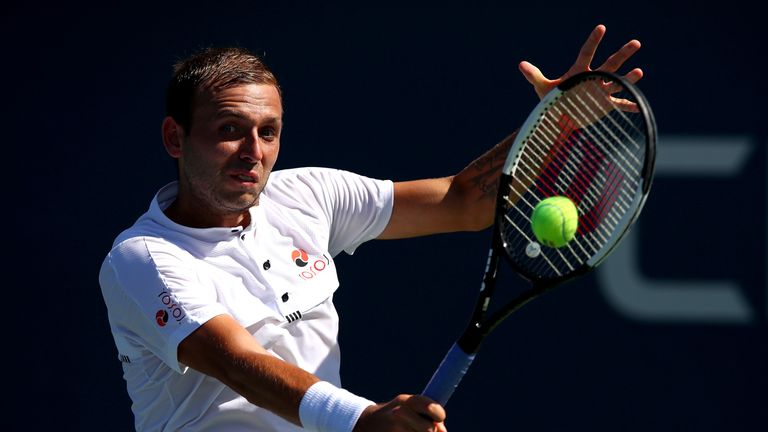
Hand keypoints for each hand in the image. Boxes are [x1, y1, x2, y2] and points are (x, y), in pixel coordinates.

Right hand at [354, 394, 446, 431]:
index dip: (439, 415)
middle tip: (419, 428)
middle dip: (428, 431)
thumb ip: (427, 416)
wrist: (366, 423)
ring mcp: (394, 429)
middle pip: (429, 430)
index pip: (432, 408)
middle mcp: (400, 413)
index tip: (437, 419)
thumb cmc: (395, 415)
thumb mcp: (408, 408)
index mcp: (407, 401)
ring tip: (409, 431)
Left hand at [518, 24, 643, 99]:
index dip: (593, 41)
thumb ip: (534, 75)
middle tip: (636, 43)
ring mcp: (600, 92)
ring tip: (639, 72)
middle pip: (610, 64)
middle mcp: (593, 78)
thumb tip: (520, 64)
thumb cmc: (551, 100)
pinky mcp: (604, 105)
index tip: (601, 27)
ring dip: (628, 79)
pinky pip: (619, 105)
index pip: (587, 52)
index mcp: (579, 71)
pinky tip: (639, 107)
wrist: (559, 117)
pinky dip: (629, 106)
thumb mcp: (542, 87)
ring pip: (617, 83)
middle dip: (622, 54)